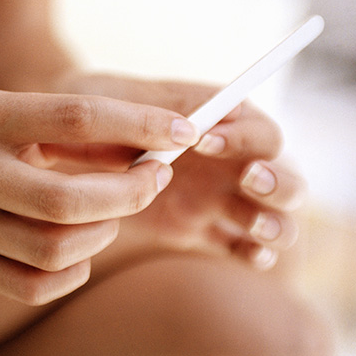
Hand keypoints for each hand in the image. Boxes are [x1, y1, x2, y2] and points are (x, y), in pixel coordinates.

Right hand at [0, 85, 199, 304]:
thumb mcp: (12, 105)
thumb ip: (73, 126)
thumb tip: (151, 149)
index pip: (76, 117)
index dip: (141, 125)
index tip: (184, 132)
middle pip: (69, 199)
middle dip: (132, 192)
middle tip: (157, 178)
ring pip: (56, 248)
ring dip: (106, 230)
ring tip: (112, 210)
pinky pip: (34, 285)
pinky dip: (75, 270)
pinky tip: (81, 245)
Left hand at [57, 72, 305, 268]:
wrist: (69, 143)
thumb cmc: (100, 111)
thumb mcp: (123, 101)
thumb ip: (156, 112)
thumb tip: (193, 126)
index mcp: (222, 125)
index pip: (262, 133)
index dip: (245, 139)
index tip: (202, 142)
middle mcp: (229, 165)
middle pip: (287, 180)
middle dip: (280, 184)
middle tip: (248, 180)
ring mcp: (218, 201)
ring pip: (275, 218)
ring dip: (276, 224)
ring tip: (254, 225)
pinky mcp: (200, 231)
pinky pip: (241, 247)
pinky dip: (254, 254)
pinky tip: (249, 254)